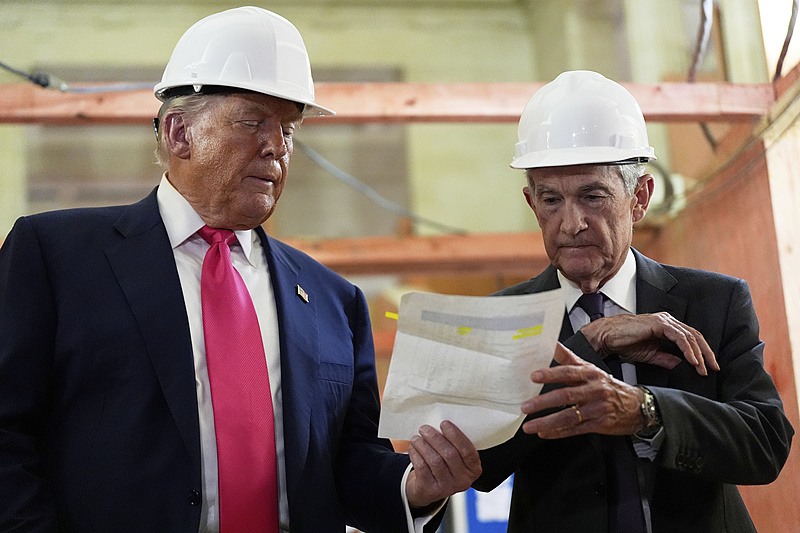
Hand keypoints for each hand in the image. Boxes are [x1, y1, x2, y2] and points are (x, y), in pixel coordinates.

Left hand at [405, 420, 481, 509]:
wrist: (429, 488)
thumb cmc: (444, 465)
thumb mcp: (456, 458)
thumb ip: (454, 444)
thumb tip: (441, 424)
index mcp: (474, 469)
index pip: (467, 451)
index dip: (456, 436)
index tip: (444, 423)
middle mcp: (463, 481)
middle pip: (449, 454)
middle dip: (435, 438)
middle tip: (424, 428)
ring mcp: (447, 487)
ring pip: (434, 460)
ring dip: (423, 445)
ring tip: (416, 437)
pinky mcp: (431, 490)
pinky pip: (422, 467)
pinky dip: (416, 454)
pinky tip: (413, 448)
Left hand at [521, 343, 645, 437]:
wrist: (637, 406)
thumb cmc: (608, 386)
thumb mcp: (591, 368)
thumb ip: (568, 357)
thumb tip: (551, 343)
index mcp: (590, 374)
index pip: (568, 372)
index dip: (551, 374)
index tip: (534, 376)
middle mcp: (594, 390)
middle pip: (566, 395)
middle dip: (543, 402)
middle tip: (526, 406)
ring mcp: (597, 408)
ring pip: (569, 416)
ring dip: (547, 422)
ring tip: (530, 425)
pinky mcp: (599, 424)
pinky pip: (575, 429)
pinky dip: (558, 433)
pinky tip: (545, 433)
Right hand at [580, 312, 718, 375]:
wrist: (607, 337)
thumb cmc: (624, 342)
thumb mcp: (650, 355)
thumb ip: (667, 359)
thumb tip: (681, 365)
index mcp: (667, 327)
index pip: (691, 339)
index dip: (702, 353)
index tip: (708, 368)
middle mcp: (668, 321)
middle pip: (695, 336)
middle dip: (706, 354)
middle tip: (713, 368)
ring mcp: (664, 321)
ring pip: (690, 336)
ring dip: (699, 354)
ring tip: (702, 369)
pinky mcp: (659, 323)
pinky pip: (680, 337)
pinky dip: (688, 350)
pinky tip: (692, 361)